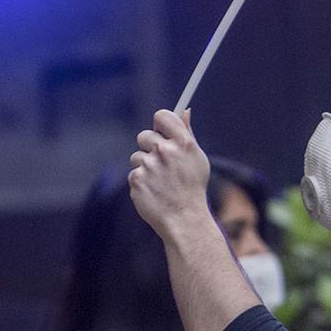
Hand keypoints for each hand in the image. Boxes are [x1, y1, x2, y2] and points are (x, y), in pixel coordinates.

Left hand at [129, 109, 211, 239]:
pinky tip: (153, 191)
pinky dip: (141, 182)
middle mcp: (165, 151)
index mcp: (183, 143)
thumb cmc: (192, 188)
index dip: (160, 122)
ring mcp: (149, 165)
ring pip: (137, 156)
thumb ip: (187, 134)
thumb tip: (185, 111)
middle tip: (160, 162)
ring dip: (145, 166)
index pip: (163, 116)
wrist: (184, 219)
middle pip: (145, 135)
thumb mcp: (197, 159)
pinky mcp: (136, 179)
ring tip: (159, 182)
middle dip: (150, 147)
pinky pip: (134, 173)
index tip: (161, 130)